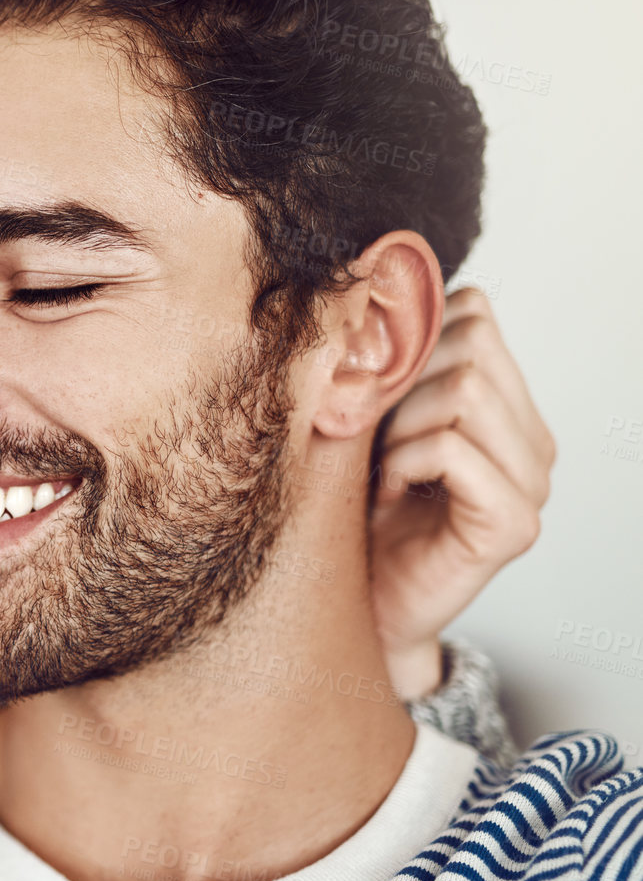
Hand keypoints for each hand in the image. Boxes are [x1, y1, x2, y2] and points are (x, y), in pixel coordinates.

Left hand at [368, 288, 554, 699]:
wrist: (353, 603)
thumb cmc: (348, 509)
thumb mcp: (361, 417)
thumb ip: (381, 360)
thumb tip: (361, 276)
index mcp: (504, 402)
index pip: (473, 312)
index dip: (408, 337)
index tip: (369, 393)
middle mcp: (531, 437)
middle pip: (471, 343)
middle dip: (400, 382)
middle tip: (368, 438)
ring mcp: (533, 481)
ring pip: (465, 390)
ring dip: (399, 426)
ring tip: (380, 472)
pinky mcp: (515, 524)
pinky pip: (453, 448)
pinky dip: (403, 463)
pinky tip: (387, 496)